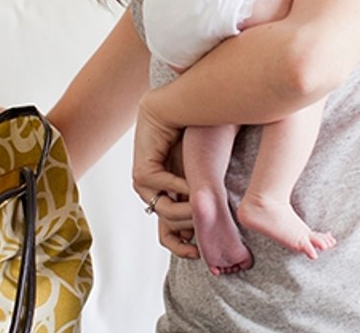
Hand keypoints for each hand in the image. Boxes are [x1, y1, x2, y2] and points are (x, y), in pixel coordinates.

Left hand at [132, 99, 197, 257]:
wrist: (184, 105)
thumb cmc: (200, 134)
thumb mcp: (205, 173)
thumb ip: (207, 197)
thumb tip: (217, 227)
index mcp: (167, 194)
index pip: (168, 234)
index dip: (182, 247)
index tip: (201, 254)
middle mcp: (153, 192)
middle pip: (168, 228)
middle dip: (190, 225)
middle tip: (208, 221)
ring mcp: (144, 183)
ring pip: (165, 212)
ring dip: (187, 209)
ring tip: (203, 199)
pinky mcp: (141, 171)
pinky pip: (163, 191)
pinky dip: (181, 189)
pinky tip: (194, 183)